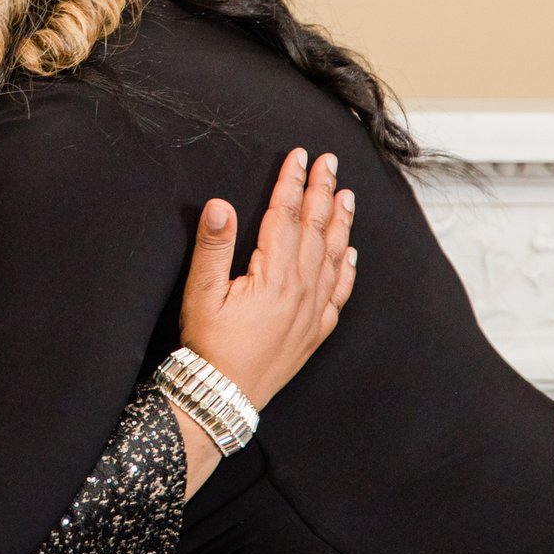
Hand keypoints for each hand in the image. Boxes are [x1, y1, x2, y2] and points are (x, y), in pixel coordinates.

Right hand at [178, 149, 356, 411]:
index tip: (300, 155)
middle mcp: (301, 289)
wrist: (224, 397)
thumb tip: (220, 204)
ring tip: (348, 195)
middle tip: (330, 162)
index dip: (292, 182)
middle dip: (322, 191)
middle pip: (316, 229)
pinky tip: (353, 254)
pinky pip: (340, 293)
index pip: (286, 215)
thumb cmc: (209, 346)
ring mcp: (312, 311)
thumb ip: (213, 247)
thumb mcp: (200, 294)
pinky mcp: (315, 331)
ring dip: (341, 223)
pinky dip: (349, 270)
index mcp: (274, 275)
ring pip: (334, 256)